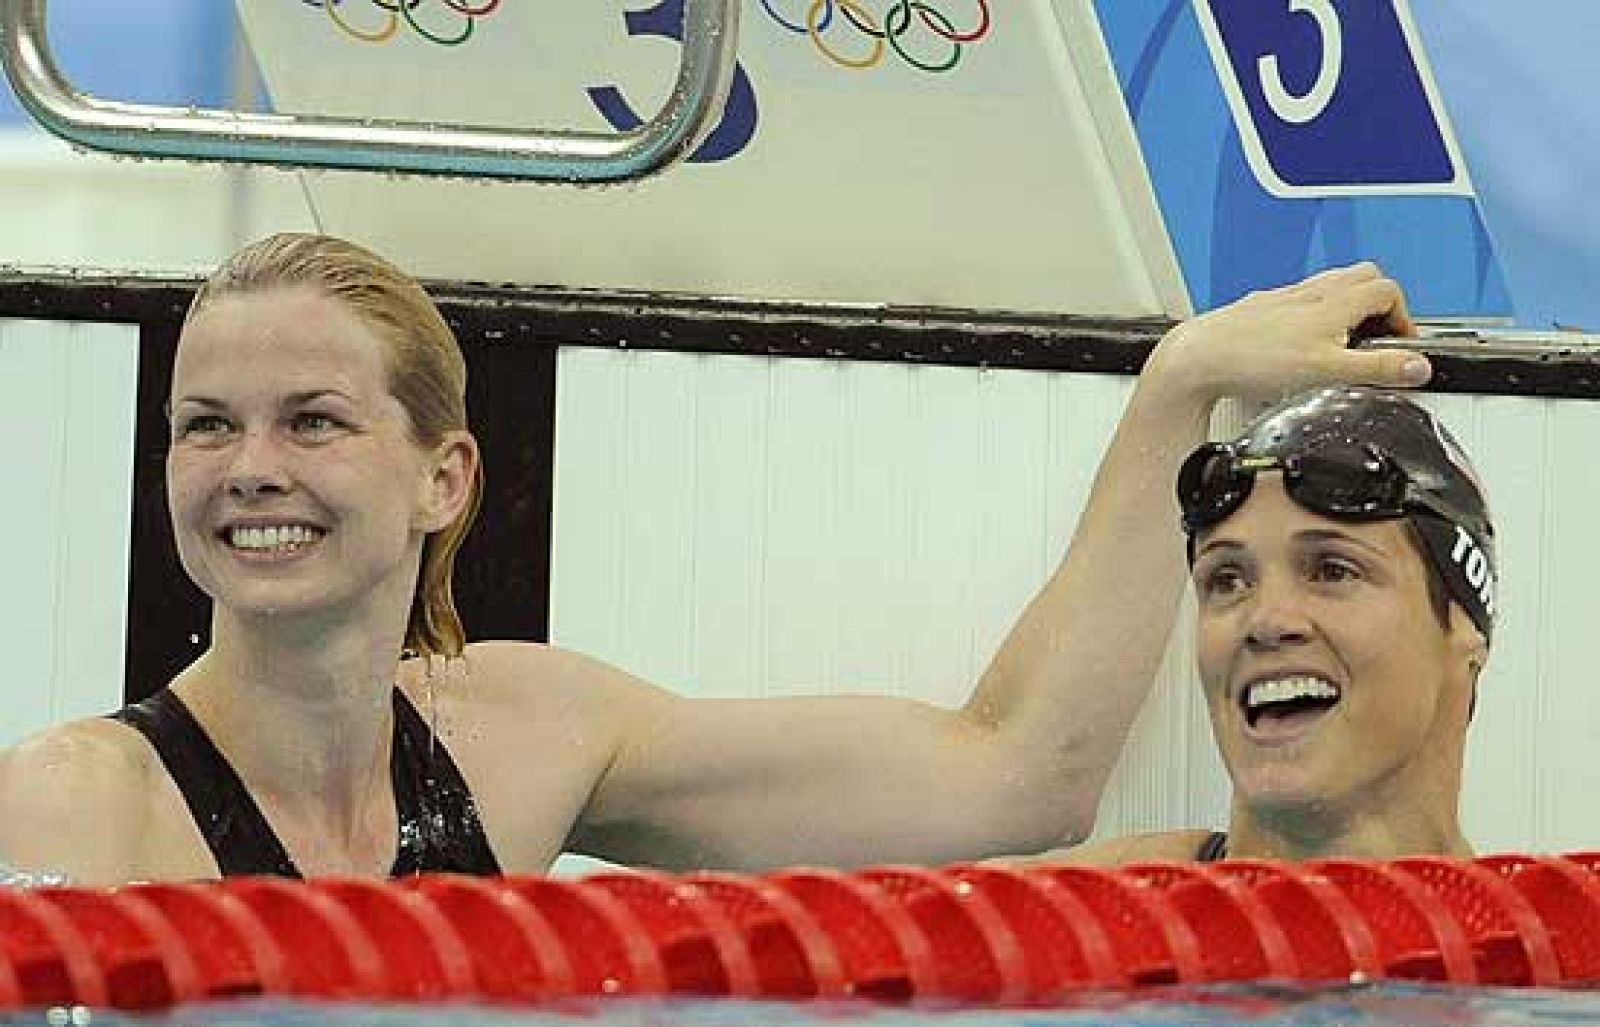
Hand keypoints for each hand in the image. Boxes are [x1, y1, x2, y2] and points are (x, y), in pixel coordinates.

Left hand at [1143, 263, 1427, 405]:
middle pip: (1363, 277)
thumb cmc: (1253, 360)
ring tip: (1345, 340)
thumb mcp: (1328, 371)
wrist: (1199, 357)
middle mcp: (1310, 292)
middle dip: (1380, 303)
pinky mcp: (1261, 308)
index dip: (1404, 317)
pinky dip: (1313, 313)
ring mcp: (1284, 298)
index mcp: (1333, 302)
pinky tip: (1301, 340)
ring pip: (1330, 285)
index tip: (1402, 345)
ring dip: (1347, 305)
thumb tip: (1417, 366)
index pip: (1388, 290)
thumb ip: (1376, 368)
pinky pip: (1298, 299)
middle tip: (1380, 336)